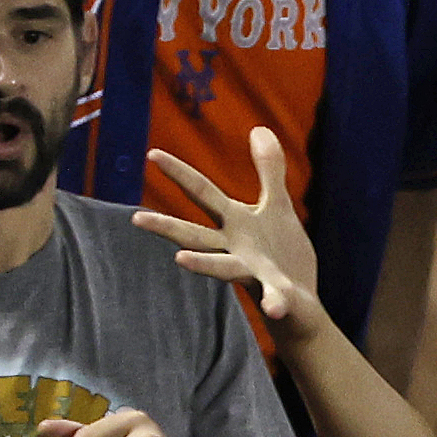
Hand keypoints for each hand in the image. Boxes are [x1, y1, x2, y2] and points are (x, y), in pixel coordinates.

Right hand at [132, 130, 323, 335]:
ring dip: (203, 265)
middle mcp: (235, 249)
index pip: (202, 193)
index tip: (152, 154)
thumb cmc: (284, 254)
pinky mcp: (277, 294)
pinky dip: (275, 303)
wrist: (300, 304)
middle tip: (136, 218)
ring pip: (222, 268)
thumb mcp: (277, 206)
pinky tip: (275, 308)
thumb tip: (259, 128)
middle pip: (196, 235)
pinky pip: (275, 298)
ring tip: (181, 260)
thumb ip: (269, 170)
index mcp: (236, 223)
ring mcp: (253, 273)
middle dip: (167, 226)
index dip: (180, 173)